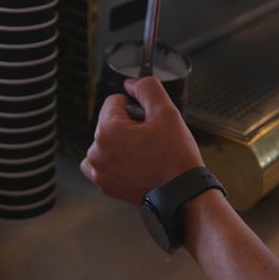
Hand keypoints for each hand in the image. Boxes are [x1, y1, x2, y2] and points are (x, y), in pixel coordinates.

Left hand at [80, 76, 203, 204]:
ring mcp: (99, 171)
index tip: (149, 122)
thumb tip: (131, 84)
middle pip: (110, 122)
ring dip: (120, 144)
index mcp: (107, 130)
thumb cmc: (175, 158)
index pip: (114, 101)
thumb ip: (147, 88)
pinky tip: (135, 165)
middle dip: (128, 127)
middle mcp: (97, 152)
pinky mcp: (105, 185)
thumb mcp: (167, 112)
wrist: (181, 195)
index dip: (135, 107)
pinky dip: (115, 162)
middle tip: (151, 141)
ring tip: (144, 154)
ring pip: (106, 143)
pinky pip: (103, 164)